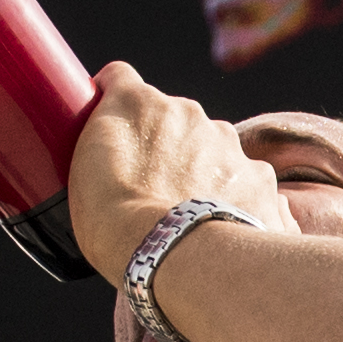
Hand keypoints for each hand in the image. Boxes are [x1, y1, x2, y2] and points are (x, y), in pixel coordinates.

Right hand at [64, 65, 294, 288]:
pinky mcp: (262, 182)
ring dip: (203, 175)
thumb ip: (103, 142)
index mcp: (142, 104)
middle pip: (176, 122)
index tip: (113, 133)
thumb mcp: (80, 173)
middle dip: (166, 148)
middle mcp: (193, 115)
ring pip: (215, 152)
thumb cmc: (114, 223)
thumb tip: (118, 133)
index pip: (123, 83)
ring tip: (185, 219)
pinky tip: (219, 232)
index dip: (117, 106)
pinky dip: (236, 204)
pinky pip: (248, 187)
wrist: (175, 259)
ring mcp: (232, 147)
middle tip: (149, 191)